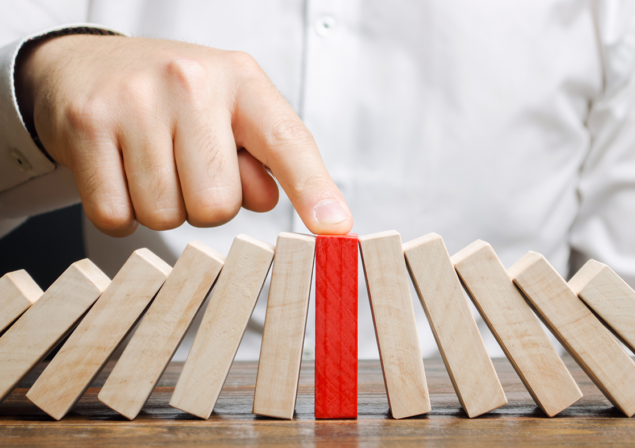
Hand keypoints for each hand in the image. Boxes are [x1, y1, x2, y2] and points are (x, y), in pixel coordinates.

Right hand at [16, 35, 352, 236]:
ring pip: (167, 216)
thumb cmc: (175, 99)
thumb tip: (268, 200)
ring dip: (163, 207)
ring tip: (152, 165)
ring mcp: (135, 102)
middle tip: (187, 168)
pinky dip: (122, 213)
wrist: (89, 65)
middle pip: (218, 206)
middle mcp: (191, 82)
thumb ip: (263, 160)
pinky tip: (119, 173)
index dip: (313, 190)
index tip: (335, 228)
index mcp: (242, 80)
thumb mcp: (232, 113)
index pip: (287, 143)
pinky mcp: (87, 126)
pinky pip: (117, 217)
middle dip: (204, 204)